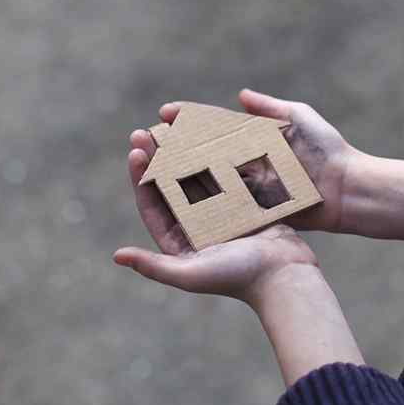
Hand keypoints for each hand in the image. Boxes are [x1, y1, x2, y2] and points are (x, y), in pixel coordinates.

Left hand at [114, 130, 317, 305]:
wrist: (286, 276)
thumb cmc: (238, 278)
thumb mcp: (190, 274)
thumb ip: (153, 266)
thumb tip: (116, 255)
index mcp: (180, 243)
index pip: (153, 205)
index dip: (141, 178)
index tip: (135, 152)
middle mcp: (197, 228)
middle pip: (170, 187)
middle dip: (156, 158)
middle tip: (145, 131)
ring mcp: (220, 215)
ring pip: (195, 176)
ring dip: (181, 152)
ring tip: (170, 126)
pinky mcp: (242, 205)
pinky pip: (222, 175)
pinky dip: (213, 156)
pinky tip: (205, 134)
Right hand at [158, 89, 355, 232]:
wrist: (349, 190)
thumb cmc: (328, 150)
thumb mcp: (300, 119)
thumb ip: (270, 107)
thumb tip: (239, 95)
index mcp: (254, 139)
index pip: (213, 125)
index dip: (189, 118)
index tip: (164, 111)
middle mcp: (245, 163)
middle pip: (201, 151)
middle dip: (173, 143)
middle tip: (145, 136)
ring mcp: (247, 187)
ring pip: (204, 176)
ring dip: (176, 168)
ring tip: (149, 160)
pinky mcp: (251, 209)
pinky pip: (219, 200)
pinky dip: (195, 195)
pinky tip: (170, 190)